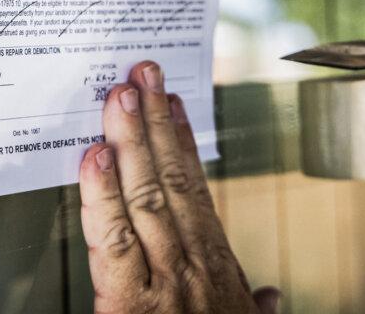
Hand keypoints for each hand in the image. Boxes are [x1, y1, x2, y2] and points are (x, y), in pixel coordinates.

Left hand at [78, 61, 279, 313]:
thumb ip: (253, 306)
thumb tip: (270, 295)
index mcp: (214, 265)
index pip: (195, 189)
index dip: (183, 141)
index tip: (173, 102)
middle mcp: (191, 263)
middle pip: (170, 179)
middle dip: (155, 121)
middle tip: (143, 73)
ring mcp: (162, 279)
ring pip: (145, 197)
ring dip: (131, 139)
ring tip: (119, 96)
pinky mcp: (129, 304)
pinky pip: (113, 241)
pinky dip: (102, 196)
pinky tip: (94, 157)